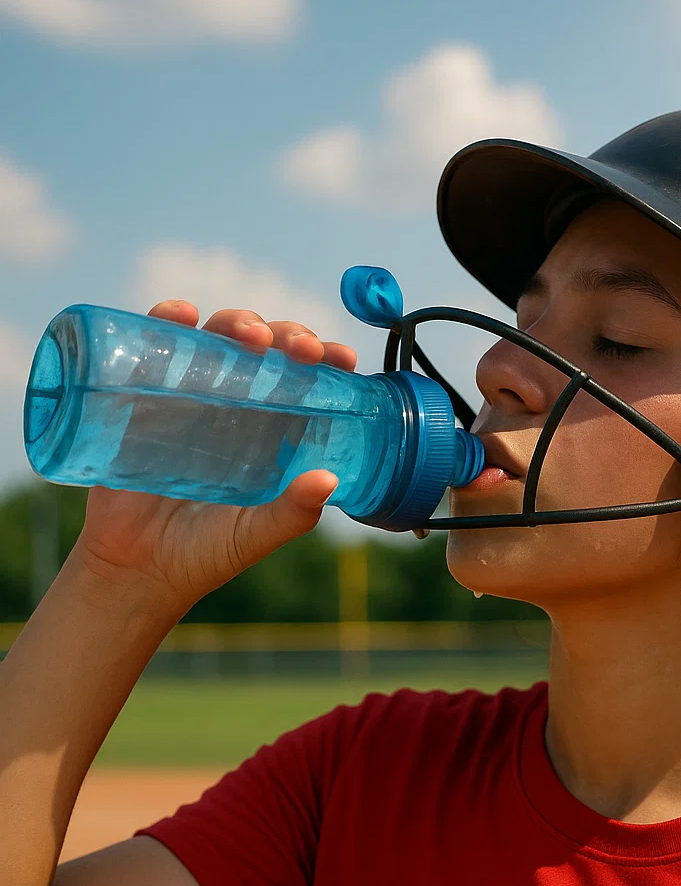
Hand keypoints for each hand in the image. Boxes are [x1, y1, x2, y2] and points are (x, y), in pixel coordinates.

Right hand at [70, 301, 358, 616]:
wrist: (133, 570)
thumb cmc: (202, 554)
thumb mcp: (254, 536)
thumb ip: (292, 514)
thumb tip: (329, 480)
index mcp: (271, 432)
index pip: (305, 381)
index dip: (325, 360)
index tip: (341, 359)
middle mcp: (234, 406)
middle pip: (266, 349)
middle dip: (288, 335)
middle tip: (300, 349)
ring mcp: (188, 396)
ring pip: (217, 338)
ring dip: (238, 322)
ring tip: (252, 336)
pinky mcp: (142, 396)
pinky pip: (153, 346)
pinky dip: (168, 319)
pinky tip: (183, 315)